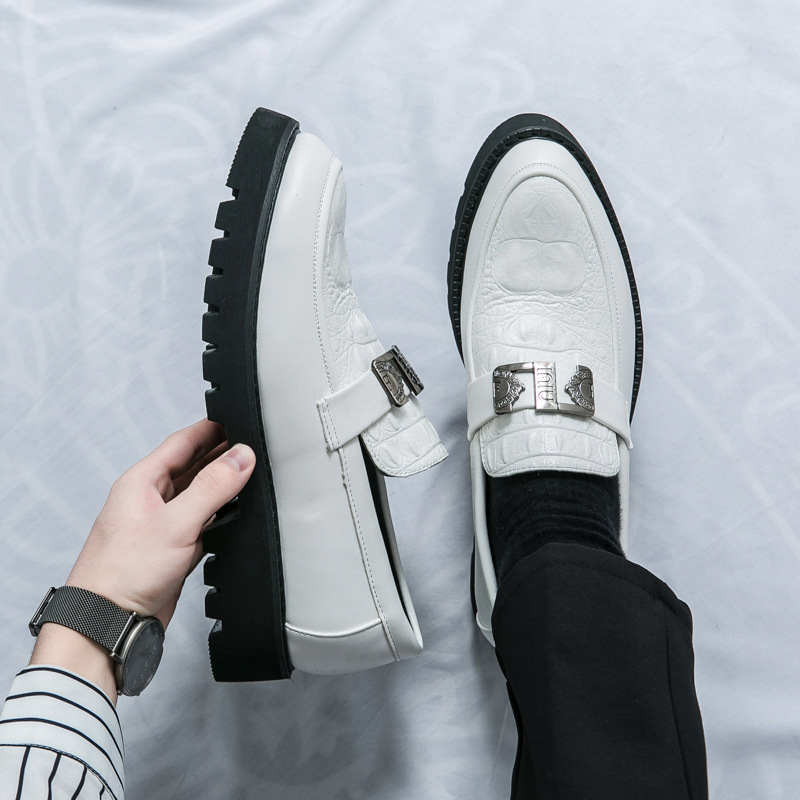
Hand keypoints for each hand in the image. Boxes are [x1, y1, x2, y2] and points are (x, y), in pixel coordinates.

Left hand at [31, 419, 254, 698]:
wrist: (108, 623)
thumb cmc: (121, 574)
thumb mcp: (176, 523)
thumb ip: (212, 487)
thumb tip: (240, 457)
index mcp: (141, 482)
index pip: (182, 443)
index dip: (210, 430)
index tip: (235, 421)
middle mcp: (150, 500)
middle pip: (191, 467)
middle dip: (219, 455)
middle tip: (248, 446)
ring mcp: (160, 525)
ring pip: (197, 495)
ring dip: (221, 486)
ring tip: (248, 476)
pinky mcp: (171, 549)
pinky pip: (200, 522)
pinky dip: (219, 516)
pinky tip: (233, 515)